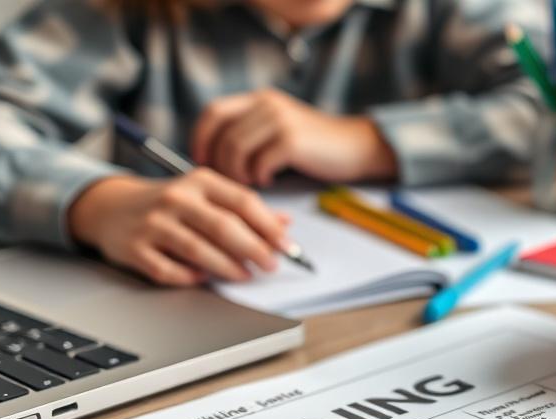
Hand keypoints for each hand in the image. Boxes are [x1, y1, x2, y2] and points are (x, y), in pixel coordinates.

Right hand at [68, 170, 289, 285]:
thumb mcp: (205, 194)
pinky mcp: (135, 248)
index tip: (288, 246)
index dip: (270, 227)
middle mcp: (176, 198)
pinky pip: (168, 270)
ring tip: (245, 275)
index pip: (243, 202)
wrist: (110, 206)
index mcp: (199, 181)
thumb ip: (244, 208)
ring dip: (227, 267)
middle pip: (224, 226)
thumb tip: (285, 223)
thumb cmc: (168, 203)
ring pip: (198, 250)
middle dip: (254, 250)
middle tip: (271, 265)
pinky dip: (189, 276)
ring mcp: (153, 223)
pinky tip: (203, 277)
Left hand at [190, 88, 396, 185]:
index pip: (214, 112)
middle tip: (228, 181)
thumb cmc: (315, 147)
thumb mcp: (278, 130)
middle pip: (221, 134)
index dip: (201, 138)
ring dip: (238, 173)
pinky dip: (259, 177)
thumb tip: (214, 158)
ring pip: (235, 150)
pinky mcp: (291, 140)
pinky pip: (258, 163)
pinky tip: (270, 180)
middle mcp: (267, 104)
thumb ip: (250, 135)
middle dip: (217, 162)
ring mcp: (280, 120)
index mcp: (260, 99)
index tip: (200, 161)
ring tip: (252, 182)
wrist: (355, 147)